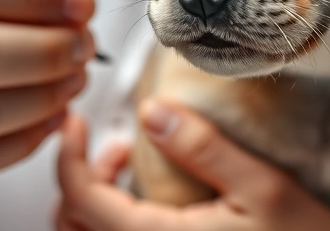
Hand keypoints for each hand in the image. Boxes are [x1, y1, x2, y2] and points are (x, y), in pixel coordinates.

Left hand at [55, 100, 329, 230]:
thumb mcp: (262, 188)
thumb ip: (202, 147)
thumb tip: (152, 111)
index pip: (80, 198)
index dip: (66, 154)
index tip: (74, 122)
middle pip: (72, 227)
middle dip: (80, 179)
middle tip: (114, 147)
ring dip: (95, 205)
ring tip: (130, 171)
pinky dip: (115, 224)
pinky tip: (150, 204)